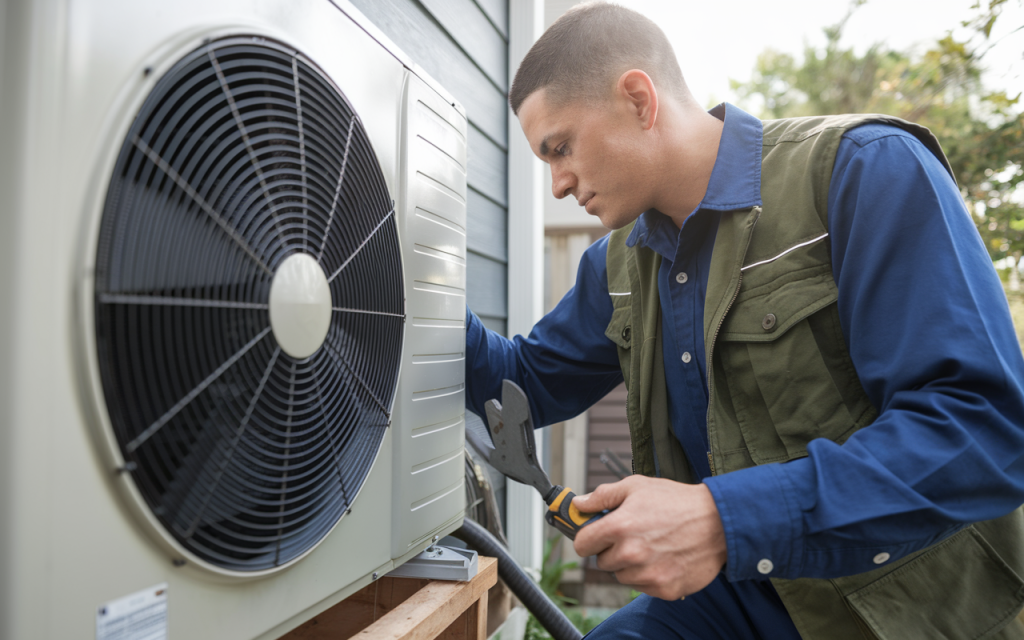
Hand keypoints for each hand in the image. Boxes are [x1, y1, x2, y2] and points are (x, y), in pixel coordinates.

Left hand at [572, 475, 726, 599]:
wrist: (719, 522)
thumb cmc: (678, 502)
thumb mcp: (637, 486)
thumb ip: (603, 496)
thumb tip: (579, 504)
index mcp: (619, 527)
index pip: (582, 545)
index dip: (587, 538)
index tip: (595, 535)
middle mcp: (631, 554)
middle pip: (602, 562)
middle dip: (612, 549)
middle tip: (633, 535)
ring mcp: (648, 574)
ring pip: (621, 576)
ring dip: (630, 565)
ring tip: (651, 546)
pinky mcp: (664, 589)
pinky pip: (642, 587)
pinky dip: (649, 576)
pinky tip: (664, 558)